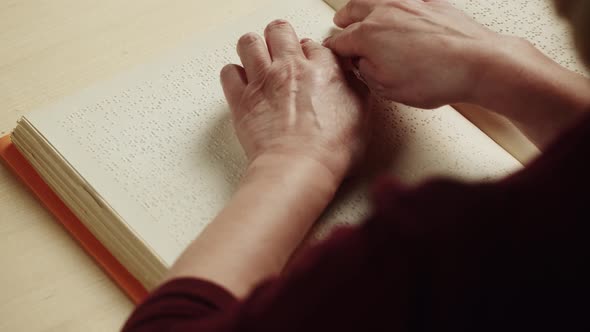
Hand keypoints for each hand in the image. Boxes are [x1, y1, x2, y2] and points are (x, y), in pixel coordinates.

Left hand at [221, 20, 368, 180]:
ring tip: (259, 61)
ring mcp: (263, 81)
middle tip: (282, 52)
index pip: (314, 44)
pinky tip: (243, 84)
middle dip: (280, 38)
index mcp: (323, 68)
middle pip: (279, 31)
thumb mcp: (360, 115)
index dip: (311, 54)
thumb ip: (355, 89)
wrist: (298, 167)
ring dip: (254, 48)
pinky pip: (228, 72)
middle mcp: (290, 68)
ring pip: (249, 42)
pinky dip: (234, 75)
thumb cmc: (330, 150)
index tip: (310, 63)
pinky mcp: (241, 100)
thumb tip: (351, 80)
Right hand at [323, 0, 507, 108]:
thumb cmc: (437, 77)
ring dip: (365, 5)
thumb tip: (363, 64)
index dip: (334, 49)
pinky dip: (398, 2)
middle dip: (344, 19)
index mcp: (368, 35)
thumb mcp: (388, 88)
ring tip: (362, 11)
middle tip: (340, 23)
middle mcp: (385, 13)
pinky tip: (400, 5)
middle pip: (354, 10)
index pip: (341, 41)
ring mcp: (410, 4)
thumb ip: (368, 73)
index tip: (333, 52)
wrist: (478, 62)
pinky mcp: (432, 3)